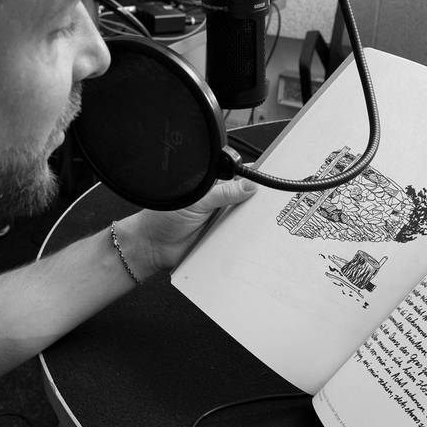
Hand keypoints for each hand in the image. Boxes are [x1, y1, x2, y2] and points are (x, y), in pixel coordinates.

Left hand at [117, 178, 257, 275]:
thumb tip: (249, 185)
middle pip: (248, 202)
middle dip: (260, 204)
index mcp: (215, 189)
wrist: (152, 246)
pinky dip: (246, 242)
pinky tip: (252, 241)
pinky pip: (238, 241)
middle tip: (273, 205)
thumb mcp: (197, 201)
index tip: (270, 182)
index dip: (255, 179)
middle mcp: (221, 205)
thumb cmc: (166, 217)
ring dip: (254, 224)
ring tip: (265, 222)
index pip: (240, 180)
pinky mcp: (222, 242)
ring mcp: (222, 224)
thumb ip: (223, 193)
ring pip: (246, 222)